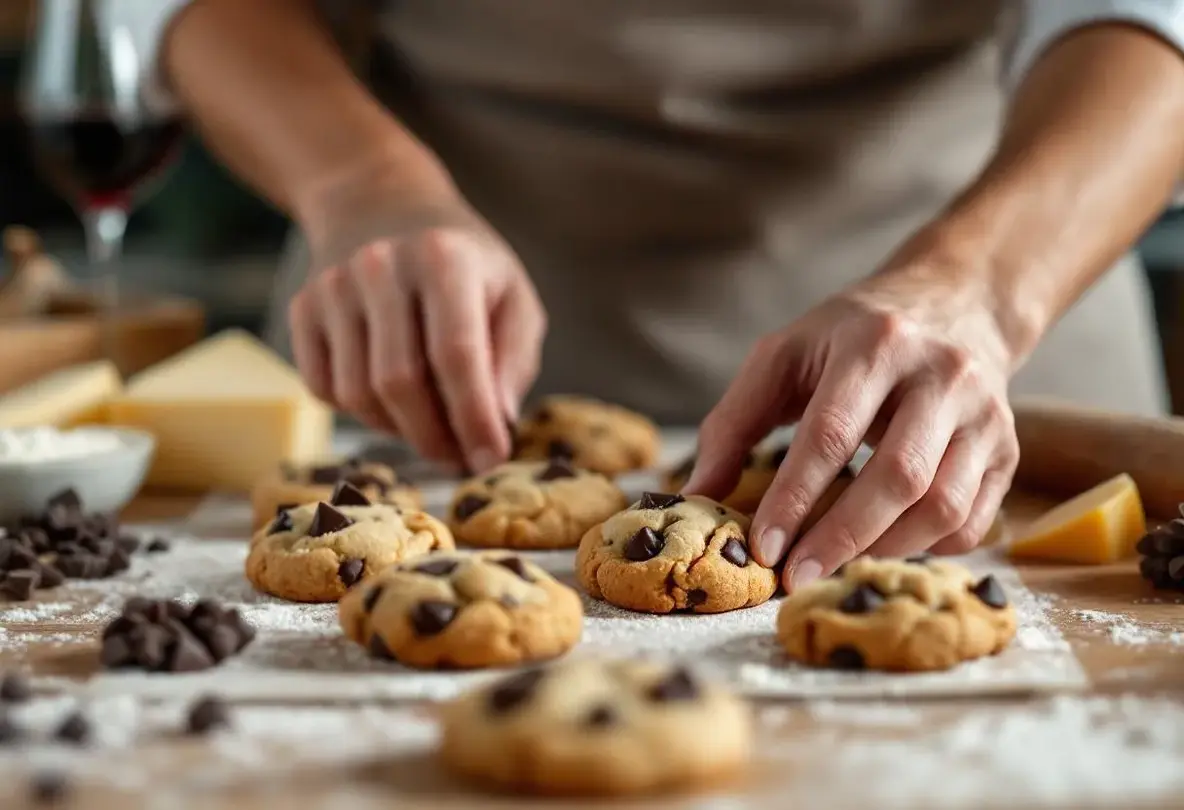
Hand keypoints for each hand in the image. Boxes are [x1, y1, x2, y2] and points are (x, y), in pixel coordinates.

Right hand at [288, 179, 544, 472]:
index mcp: (444, 259)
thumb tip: (497, 424)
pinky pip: (326, 390)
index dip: (474, 417)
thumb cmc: (464, 265)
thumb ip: (514, 359)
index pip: (456, 355)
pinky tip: (393, 401)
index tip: (492, 458)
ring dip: (400, 430)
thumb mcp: (513, 296)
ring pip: (360, 395)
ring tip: (433, 426)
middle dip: (435, 436)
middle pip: (400, 382)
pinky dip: (363, 413)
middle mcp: (380, 266)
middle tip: (461, 459)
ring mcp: (333, 286)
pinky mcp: (302, 309)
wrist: (382, 205)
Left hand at [683, 232, 1021, 591]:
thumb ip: (734, 421)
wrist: (954, 303)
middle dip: (841, 538)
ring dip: (883, 551)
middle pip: (898, 476)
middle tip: (795, 579)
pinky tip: (883, 553)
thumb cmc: (851, 338)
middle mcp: (942, 375)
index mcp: (875, 344)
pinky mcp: (1009, 449)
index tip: (762, 548)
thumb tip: (695, 495)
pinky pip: (973, 519)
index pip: (831, 433)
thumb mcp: (784, 356)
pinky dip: (926, 550)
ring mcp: (985, 414)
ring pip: (943, 504)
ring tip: (833, 572)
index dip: (794, 497)